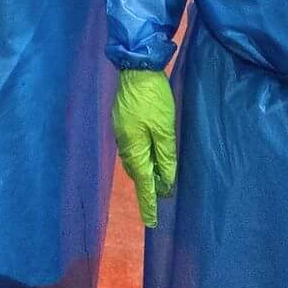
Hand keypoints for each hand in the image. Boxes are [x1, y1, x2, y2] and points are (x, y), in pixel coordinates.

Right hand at [112, 69, 177, 227]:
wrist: (135, 67)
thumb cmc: (153, 98)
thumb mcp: (165, 128)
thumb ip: (165, 156)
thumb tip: (166, 182)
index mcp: (133, 148)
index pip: (143, 182)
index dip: (149, 202)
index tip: (152, 221)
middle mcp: (123, 143)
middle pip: (137, 172)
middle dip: (148, 186)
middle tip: (162, 198)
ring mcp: (121, 131)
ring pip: (134, 159)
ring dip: (146, 171)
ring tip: (159, 179)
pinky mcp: (123, 121)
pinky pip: (132, 147)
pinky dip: (142, 156)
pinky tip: (150, 153)